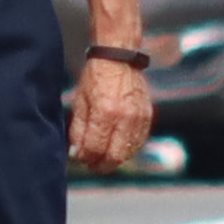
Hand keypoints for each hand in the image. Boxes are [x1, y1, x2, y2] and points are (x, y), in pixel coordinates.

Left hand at [65, 53, 152, 170]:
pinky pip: (139, 142)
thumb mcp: (80, 102)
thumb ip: (78, 130)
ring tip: (102, 158)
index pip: (95, 148)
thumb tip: (76, 154)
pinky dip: (127, 150)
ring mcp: (139, 118)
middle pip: (114, 156)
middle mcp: (124, 117)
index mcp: (105, 112)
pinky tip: (117, 149)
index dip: (85, 158)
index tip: (79, 159)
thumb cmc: (95, 78)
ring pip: (128, 152)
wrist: (118, 58)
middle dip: (100, 165)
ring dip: (114, 159)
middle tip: (91, 165)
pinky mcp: (147, 116)